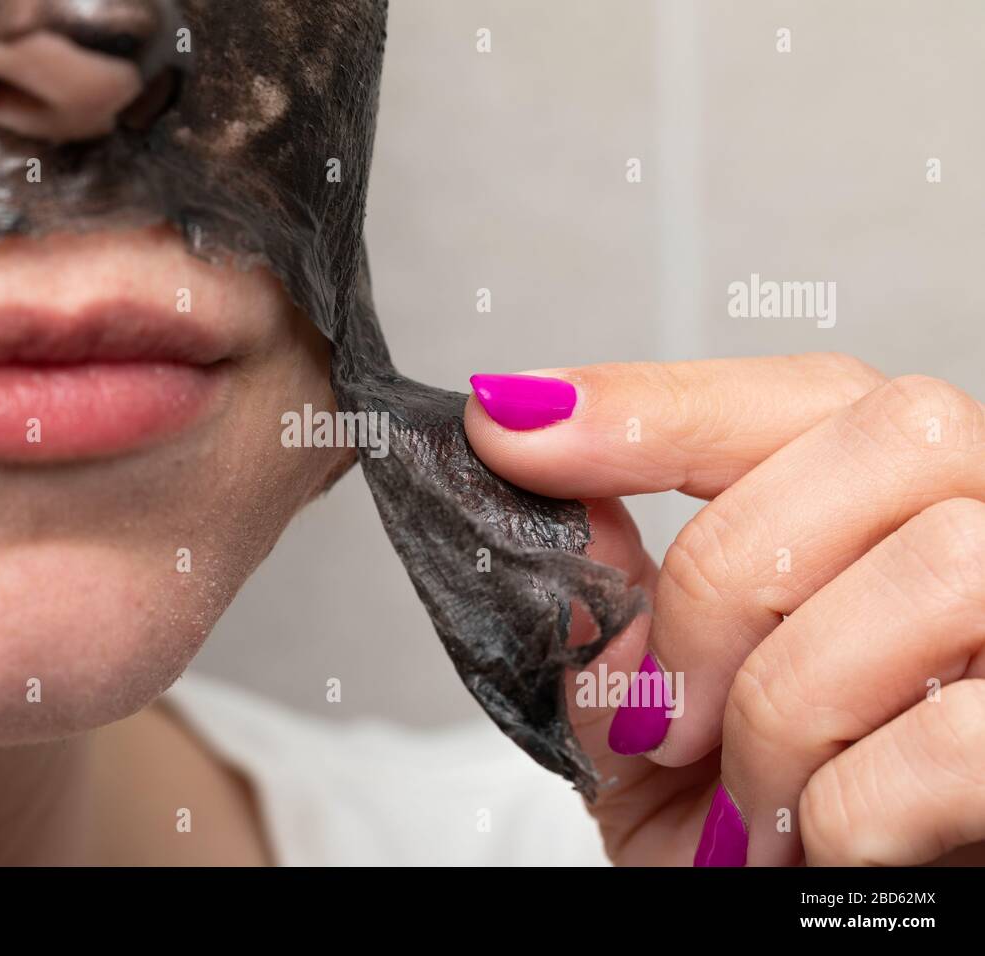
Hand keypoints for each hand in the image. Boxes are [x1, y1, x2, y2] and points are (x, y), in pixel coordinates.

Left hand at [465, 354, 984, 865]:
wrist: (824, 932)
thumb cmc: (759, 825)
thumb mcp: (654, 710)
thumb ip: (612, 605)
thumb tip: (544, 501)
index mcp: (897, 505)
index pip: (803, 390)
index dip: (650, 403)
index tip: (510, 427)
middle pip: (886, 441)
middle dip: (724, 579)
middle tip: (660, 713)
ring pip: (938, 570)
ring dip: (782, 710)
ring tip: (743, 799)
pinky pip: (962, 738)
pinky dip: (844, 808)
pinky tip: (815, 843)